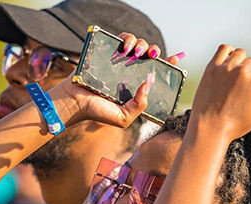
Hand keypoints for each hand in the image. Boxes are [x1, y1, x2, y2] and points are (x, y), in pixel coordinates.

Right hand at [49, 33, 183, 128]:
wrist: (74, 102)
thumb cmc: (97, 112)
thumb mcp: (124, 118)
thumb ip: (139, 105)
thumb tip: (148, 84)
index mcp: (136, 86)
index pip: (156, 72)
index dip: (168, 65)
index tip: (176, 60)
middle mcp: (130, 72)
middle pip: (150, 55)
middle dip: (155, 52)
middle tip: (153, 56)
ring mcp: (119, 61)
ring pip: (138, 44)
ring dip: (142, 44)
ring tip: (136, 52)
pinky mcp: (107, 51)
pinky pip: (122, 38)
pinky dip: (127, 38)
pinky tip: (126, 47)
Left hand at [190, 45, 250, 141]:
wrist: (209, 128)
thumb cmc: (237, 124)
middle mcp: (243, 71)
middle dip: (250, 72)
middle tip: (240, 88)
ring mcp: (226, 68)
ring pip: (240, 53)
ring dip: (240, 62)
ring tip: (234, 76)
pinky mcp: (212, 67)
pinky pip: (224, 48)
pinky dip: (228, 52)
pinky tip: (227, 64)